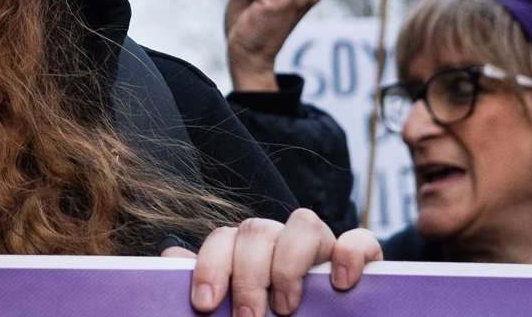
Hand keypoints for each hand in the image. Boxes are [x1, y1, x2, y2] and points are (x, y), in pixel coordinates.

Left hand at [164, 209, 381, 315]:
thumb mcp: (233, 306)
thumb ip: (209, 286)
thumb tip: (171, 258)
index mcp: (247, 250)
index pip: (222, 238)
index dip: (209, 267)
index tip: (204, 304)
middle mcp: (281, 240)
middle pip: (257, 230)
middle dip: (248, 276)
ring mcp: (321, 246)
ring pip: (303, 222)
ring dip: (289, 264)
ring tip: (286, 308)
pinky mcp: (360, 258)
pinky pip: (358, 240)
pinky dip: (350, 255)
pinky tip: (341, 283)